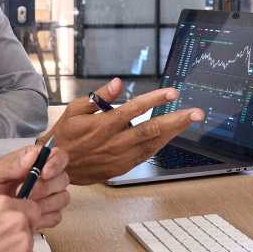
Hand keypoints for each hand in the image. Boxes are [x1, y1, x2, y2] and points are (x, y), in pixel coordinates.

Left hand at [0, 144, 70, 228]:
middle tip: (25, 193)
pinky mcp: (45, 215)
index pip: (59, 156)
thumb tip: (33, 156)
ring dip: (45, 203)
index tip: (44, 173)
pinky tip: (27, 217)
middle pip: (63, 179)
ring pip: (62, 199)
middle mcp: (45, 178)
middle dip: (46, 187)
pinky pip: (56, 217)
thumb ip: (13, 164)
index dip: (56, 164)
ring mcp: (47, 197)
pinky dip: (44, 218)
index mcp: (34, 161)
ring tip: (23, 206)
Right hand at [41, 77, 204, 184]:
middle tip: (196, 113)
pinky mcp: (122, 168)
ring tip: (188, 121)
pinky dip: (159, 145)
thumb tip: (118, 84)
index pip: (135, 109)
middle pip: (151, 129)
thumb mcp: (74, 110)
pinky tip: (170, 136)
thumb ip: (98, 97)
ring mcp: (120, 157)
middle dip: (176, 120)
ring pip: (153, 144)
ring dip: (173, 132)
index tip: (172, 92)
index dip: (155, 100)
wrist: (56, 167)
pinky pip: (146, 155)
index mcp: (104, 124)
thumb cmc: (65, 135)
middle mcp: (115, 142)